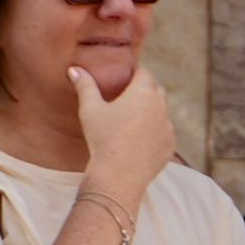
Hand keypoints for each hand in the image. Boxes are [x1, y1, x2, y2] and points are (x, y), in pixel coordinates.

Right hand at [71, 64, 181, 213]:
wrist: (118, 175)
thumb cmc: (102, 139)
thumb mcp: (90, 110)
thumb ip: (84, 86)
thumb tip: (74, 69)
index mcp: (144, 93)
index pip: (144, 73)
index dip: (134, 74)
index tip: (124, 78)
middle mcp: (161, 107)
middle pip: (156, 90)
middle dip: (144, 90)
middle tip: (127, 96)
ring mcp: (168, 127)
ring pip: (161, 112)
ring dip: (150, 112)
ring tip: (132, 118)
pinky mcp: (170, 146)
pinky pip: (164, 133)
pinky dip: (154, 133)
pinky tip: (139, 139)